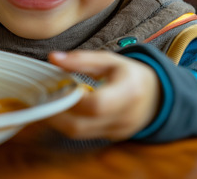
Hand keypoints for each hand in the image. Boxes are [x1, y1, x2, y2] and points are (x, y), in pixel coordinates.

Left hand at [46, 50, 160, 140]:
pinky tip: (58, 111)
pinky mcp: (109, 138)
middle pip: (81, 126)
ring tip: (45, 103)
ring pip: (78, 134)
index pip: (96, 104)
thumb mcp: (110, 60)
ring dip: (56, 120)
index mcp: (128, 92)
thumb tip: (52, 58)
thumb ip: (81, 59)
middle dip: (54, 114)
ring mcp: (117, 131)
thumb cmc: (130, 75)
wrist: (157, 96)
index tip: (51, 88)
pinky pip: (83, 134)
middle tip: (39, 99)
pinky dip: (67, 123)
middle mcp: (124, 117)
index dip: (70, 99)